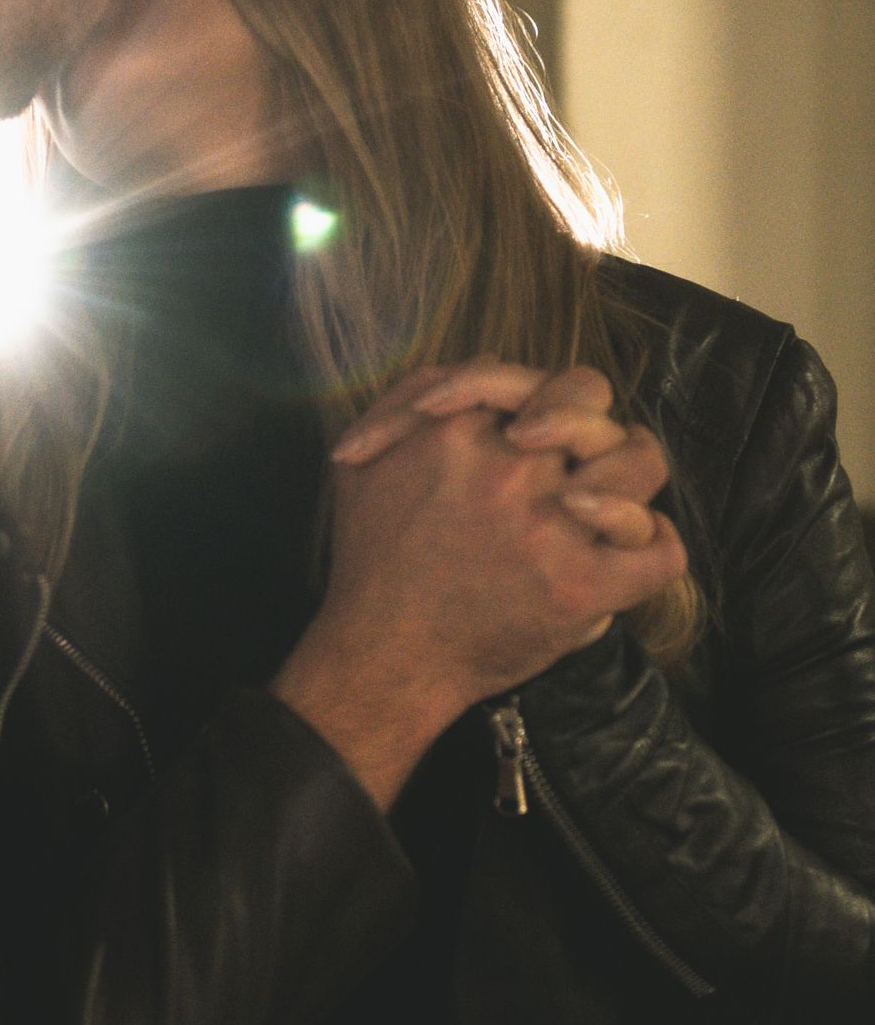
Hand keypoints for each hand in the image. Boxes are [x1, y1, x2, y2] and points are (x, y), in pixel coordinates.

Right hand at [276, 360, 685, 804]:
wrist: (383, 656)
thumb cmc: (372, 558)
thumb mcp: (364, 461)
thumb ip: (411, 399)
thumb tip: (484, 369)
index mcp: (456, 433)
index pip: (532, 377)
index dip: (543, 395)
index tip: (533, 429)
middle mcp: (509, 472)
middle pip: (591, 401)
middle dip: (587, 417)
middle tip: (576, 452)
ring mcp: (551, 529)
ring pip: (641, 459)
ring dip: (631, 469)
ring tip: (611, 487)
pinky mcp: (578, 588)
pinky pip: (660, 551)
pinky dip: (658, 540)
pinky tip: (635, 543)